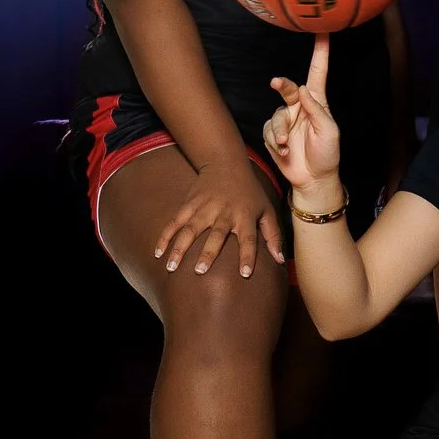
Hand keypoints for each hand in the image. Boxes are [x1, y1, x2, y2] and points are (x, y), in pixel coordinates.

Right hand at [154, 158, 282, 276]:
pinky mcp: (190, 203)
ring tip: (170, 266)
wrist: (226, 164)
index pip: (248, 239)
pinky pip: (175, 221)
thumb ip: (273, 235)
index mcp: (245, 216)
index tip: (245, 274)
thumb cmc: (250, 193)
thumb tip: (280, 260)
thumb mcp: (267, 210)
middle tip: (199, 271)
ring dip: (180, 247)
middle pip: (216, 234)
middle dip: (208, 252)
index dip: (248, 256)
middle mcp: (225, 212)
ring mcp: (205, 207)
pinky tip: (157, 252)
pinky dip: (166, 236)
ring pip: (191, 229)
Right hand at [264, 35, 342, 199]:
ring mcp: (286, 120)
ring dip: (279, 130)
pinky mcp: (274, 134)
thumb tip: (304, 88)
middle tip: (277, 83)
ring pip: (275, 114)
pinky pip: (267, 130)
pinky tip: (284, 151)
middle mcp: (300, 107)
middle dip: (282, 86)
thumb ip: (317, 110)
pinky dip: (274, 141)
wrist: (313, 180)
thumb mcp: (329, 132)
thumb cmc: (327, 154)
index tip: (322, 32)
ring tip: (286, 145)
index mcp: (317, 102)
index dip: (320, 53)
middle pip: (288, 88)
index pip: (317, 73)